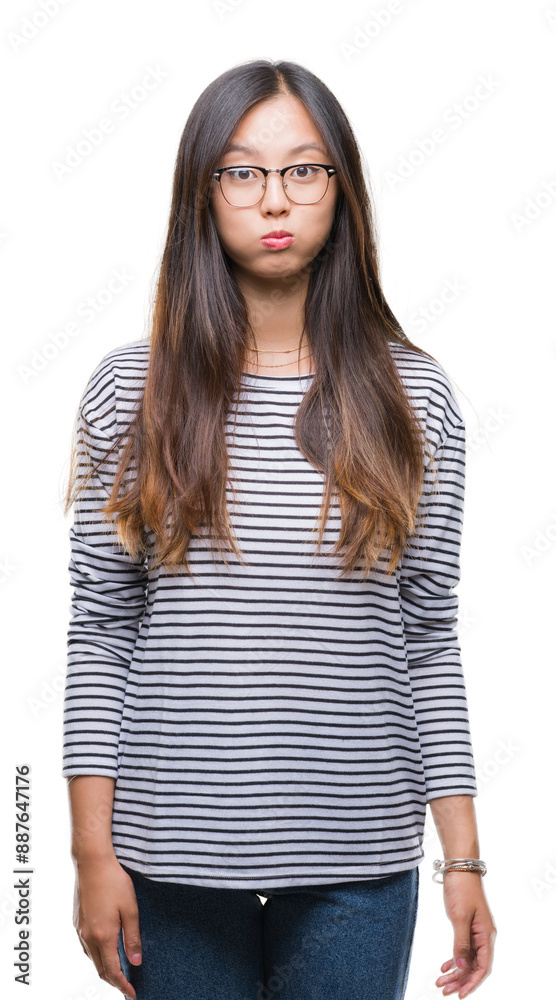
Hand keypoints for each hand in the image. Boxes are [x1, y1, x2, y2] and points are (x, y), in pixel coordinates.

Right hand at [72, 853, 142, 998]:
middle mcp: (88, 936)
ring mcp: (80, 929)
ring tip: (118, 972)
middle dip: (113, 980)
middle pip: (100, 968)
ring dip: (104, 968)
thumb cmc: (114, 881)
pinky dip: (96, 955)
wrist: (92, 862)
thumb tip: (136, 962)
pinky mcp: (77, 920)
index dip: (122, 985)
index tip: (132, 993)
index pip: (113, 970)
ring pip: (91, 958)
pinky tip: (104, 950)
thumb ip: (133, 937)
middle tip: (127, 986)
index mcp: (103, 936)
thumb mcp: (130, 909)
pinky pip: (86, 946)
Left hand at [435, 872, 495, 996]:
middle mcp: (484, 935)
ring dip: (455, 971)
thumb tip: (461, 966)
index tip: (460, 994)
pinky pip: (463, 948)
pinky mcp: (467, 926)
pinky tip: (444, 967)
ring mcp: (476, 931)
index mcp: (486, 934)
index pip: (483, 967)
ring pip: (467, 958)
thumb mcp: (459, 917)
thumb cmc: (461, 889)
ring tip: (439, 982)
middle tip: (443, 990)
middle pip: (474, 966)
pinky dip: (453, 959)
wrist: (459, 867)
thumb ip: (460, 943)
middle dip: (460, 980)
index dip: (472, 982)